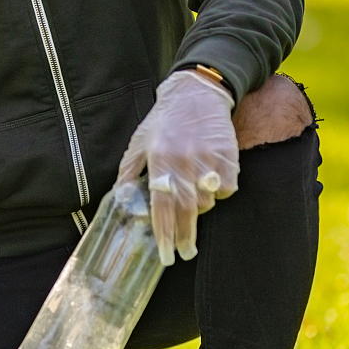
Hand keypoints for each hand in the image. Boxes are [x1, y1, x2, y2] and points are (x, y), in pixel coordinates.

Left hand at [118, 69, 238, 265]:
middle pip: (187, 211)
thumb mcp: (138, 143)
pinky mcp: (228, 156)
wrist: (195, 93)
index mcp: (159, 161)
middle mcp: (183, 162)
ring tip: (194, 200)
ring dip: (201, 207)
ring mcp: (208, 159)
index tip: (166, 255)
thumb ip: (128, 172)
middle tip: (185, 252)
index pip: (161, 206)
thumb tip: (120, 200)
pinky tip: (212, 183)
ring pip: (208, 201)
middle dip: (185, 236)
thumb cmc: (163, 120)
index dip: (164, 233)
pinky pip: (227, 187)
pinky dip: (220, 191)